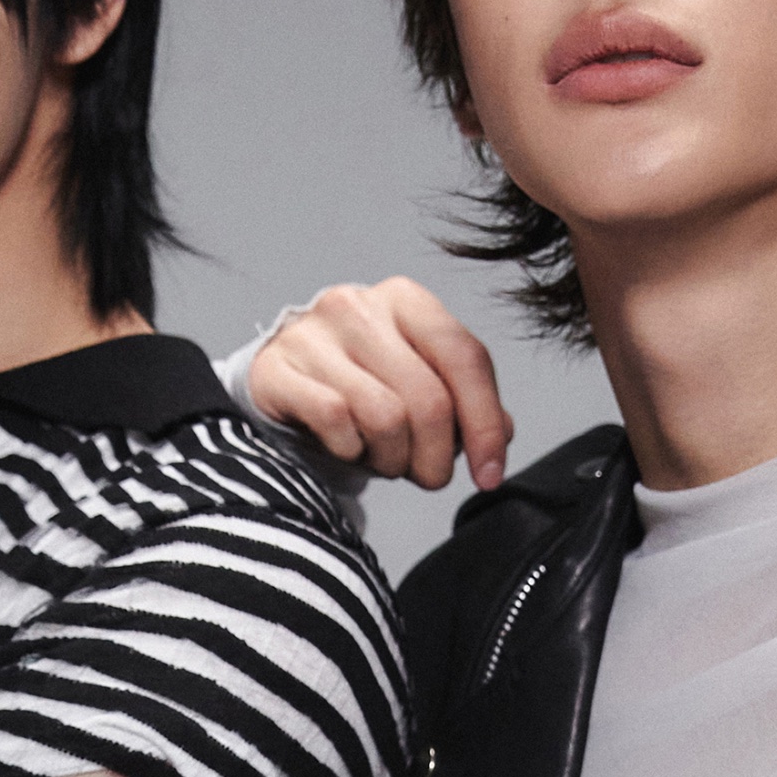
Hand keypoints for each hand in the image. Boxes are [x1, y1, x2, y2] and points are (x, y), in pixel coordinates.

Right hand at [249, 279, 513, 491]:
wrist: (281, 376)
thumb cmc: (359, 381)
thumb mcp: (418, 379)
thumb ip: (464, 400)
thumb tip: (501, 434)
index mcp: (407, 301)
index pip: (466, 356)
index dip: (485, 423)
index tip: (489, 474)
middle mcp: (360, 307)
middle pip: (428, 398)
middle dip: (436, 456)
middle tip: (427, 476)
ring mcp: (314, 335)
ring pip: (384, 416)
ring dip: (392, 458)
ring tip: (385, 460)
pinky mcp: (276, 369)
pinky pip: (335, 420)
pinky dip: (350, 450)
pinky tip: (348, 448)